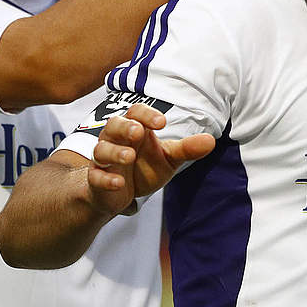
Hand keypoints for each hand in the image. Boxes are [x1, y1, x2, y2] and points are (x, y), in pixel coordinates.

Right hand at [86, 103, 214, 216]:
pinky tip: (118, 183)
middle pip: (113, 125)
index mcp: (135, 129)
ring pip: (101, 149)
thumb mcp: (168, 158)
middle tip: (138, 132)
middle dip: (125, 127)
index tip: (162, 123)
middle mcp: (116, 140)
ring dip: (114, 152)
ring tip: (129, 156)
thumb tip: (211, 141)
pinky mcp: (96, 179)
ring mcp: (104, 160)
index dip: (147, 114)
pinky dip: (106, 178)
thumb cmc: (143, 168)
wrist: (120, 193)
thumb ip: (186, 149)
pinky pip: (96, 176)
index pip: (136, 112)